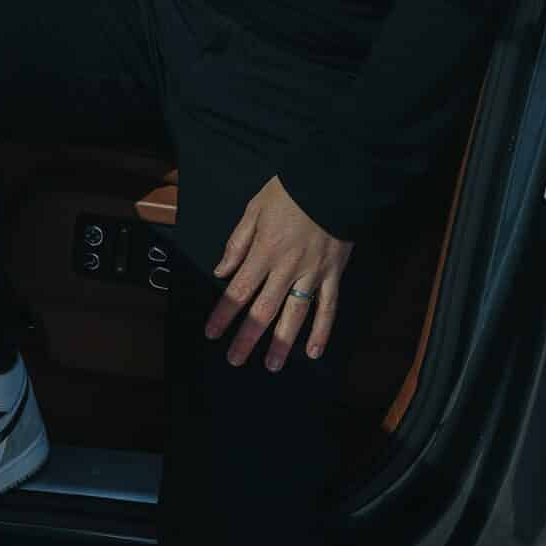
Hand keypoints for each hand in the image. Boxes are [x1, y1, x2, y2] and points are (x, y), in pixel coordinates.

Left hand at [204, 176, 353, 372]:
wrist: (333, 180)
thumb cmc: (290, 191)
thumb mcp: (254, 209)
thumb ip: (237, 242)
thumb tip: (221, 271)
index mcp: (264, 251)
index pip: (238, 290)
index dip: (223, 314)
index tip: (212, 333)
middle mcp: (286, 268)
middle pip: (263, 310)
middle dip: (247, 338)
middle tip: (235, 360)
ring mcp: (312, 274)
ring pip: (295, 315)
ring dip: (282, 343)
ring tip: (272, 366)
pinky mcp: (334, 273)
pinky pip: (328, 307)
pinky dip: (322, 331)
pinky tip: (314, 352)